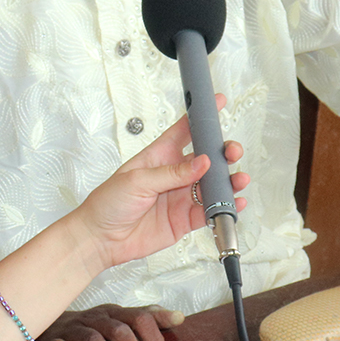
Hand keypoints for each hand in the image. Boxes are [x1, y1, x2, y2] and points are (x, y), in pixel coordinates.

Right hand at [23, 304, 184, 340]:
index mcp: (113, 314)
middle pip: (119, 332)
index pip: (139, 318)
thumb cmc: (89, 330)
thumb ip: (147, 320)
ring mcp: (72, 330)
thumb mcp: (117, 322)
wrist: (42, 328)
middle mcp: (94, 319)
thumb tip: (180, 317)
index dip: (153, 340)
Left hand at [71, 100, 248, 271]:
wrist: (101, 238)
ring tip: (238, 179)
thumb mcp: (137, 180)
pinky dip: (225, 207)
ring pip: (212, 185)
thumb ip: (171, 173)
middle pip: (205, 158)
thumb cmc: (108, 202)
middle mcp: (173, 174)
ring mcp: (181, 196)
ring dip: (228, 181)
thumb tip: (201, 162)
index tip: (217, 103)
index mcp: (159, 156)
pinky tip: (234, 202)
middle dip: (222, 152)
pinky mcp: (184, 218)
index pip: (184, 130)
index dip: (201, 117)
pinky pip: (210, 211)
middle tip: (231, 152)